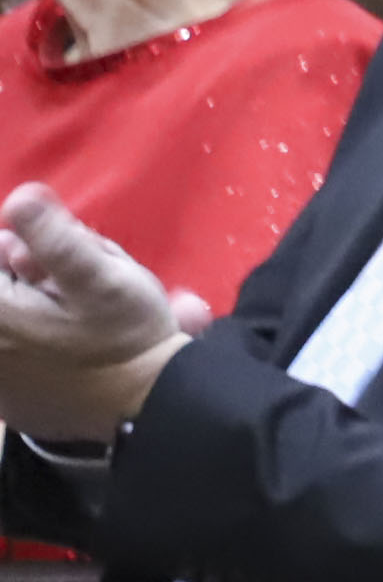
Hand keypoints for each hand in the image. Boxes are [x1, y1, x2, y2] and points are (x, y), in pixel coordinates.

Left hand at [0, 187, 184, 441]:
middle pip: (4, 289)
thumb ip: (55, 238)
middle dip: (25, 273)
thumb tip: (17, 197)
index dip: (14, 250)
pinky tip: (61, 341)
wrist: (146, 407)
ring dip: (31, 301)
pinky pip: (14, 354)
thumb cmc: (125, 337)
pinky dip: (30, 337)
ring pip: (12, 318)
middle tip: (62, 278)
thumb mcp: (102, 278)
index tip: (35, 249)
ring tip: (71, 310)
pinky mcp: (7, 402)